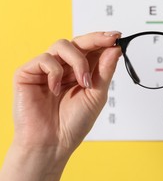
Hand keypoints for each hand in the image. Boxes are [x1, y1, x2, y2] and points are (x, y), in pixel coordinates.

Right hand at [12, 31, 121, 159]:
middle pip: (78, 41)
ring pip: (62, 45)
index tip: (117, 36)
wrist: (52, 144)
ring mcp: (45, 69)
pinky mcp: (27, 73)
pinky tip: (56, 89)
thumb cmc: (73, 123)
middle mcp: (63, 67)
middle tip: (110, 39)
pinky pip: (45, 59)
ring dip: (78, 61)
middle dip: (96, 39)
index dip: (103, 40)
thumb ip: (105, 70)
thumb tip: (115, 48)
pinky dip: (55, 72)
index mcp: (80, 72)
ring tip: (84, 82)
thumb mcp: (97, 95)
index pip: (91, 49)